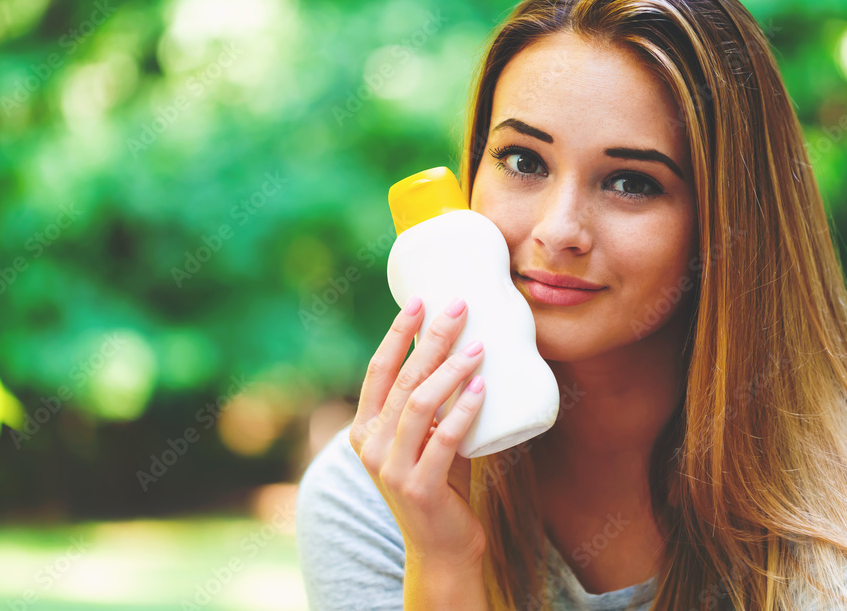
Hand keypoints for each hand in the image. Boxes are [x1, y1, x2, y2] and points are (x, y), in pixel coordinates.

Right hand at [349, 296, 486, 569]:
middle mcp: (369, 445)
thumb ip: (429, 403)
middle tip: (459, 308)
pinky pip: (444, 440)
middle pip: (402, 379)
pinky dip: (464, 410)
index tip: (420, 300)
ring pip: (419, 405)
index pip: (379, 369)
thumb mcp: (425, 436)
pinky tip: (482, 388)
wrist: (442, 546)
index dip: (397, 332)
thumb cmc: (439, 482)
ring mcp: (390, 468)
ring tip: (478, 346)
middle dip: (431, 339)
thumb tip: (458, 345)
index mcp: (364, 427)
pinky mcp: (418, 488)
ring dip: (451, 370)